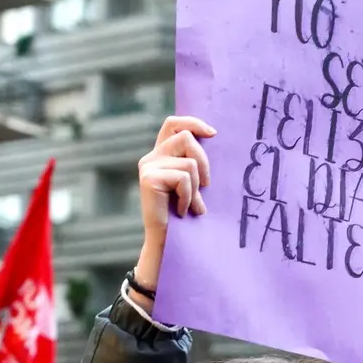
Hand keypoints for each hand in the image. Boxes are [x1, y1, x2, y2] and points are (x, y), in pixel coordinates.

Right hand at [132, 116, 215, 305]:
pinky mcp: (149, 178)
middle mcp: (151, 157)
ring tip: (190, 204)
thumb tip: (214, 138)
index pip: (173, 123)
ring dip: (196, 187)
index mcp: (161, 154)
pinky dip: (189, 197)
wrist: (168, 240)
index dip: (193, 122)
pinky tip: (182, 210)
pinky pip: (184, 178)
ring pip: (189, 162)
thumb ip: (196, 164)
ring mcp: (148, 166)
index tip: (213, 133)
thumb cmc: (184, 213)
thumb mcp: (193, 184)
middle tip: (207, 185)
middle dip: (204, 160)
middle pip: (185, 137)